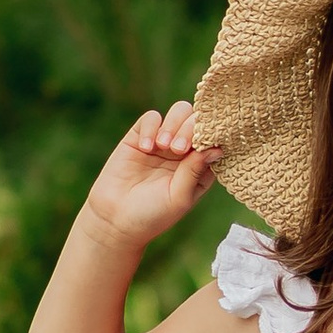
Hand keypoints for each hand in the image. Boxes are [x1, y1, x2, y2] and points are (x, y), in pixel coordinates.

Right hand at [83, 101, 218, 247]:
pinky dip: (151, 128)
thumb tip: (217, 148)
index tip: (206, 143)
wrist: (115, 219)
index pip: (214, 140)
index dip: (213, 136)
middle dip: (191, 129)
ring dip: (174, 125)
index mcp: (199, 167)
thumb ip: (195, 170)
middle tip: (179, 149)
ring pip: (179, 112)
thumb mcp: (179, 197)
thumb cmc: (152, 215)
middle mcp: (184, 151)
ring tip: (163, 147)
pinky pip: (151, 118)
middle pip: (198, 121)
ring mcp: (162, 142)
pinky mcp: (139, 137)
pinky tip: (146, 148)